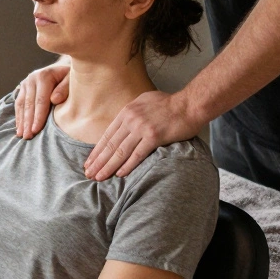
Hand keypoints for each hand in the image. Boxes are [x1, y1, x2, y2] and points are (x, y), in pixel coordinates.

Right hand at [15, 62, 71, 138]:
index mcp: (44, 76)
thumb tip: (54, 100)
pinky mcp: (23, 88)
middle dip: (28, 122)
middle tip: (27, 137)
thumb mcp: (72, 79)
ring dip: (21, 121)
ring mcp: (26, 82)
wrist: (65, 67)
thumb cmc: (71, 76)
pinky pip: (19, 104)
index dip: (38, 117)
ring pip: (22, 105)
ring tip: (22, 135)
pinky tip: (19, 128)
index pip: (40, 101)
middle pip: (29, 104)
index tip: (36, 130)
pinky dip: (19, 116)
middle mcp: (32, 78)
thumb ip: (65, 88)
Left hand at [84, 91, 204, 180]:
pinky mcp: (154, 137)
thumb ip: (132, 113)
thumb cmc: (170, 104)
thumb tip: (123, 124)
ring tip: (99, 177)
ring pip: (120, 151)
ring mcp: (142, 128)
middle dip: (98, 161)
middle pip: (111, 145)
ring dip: (108, 166)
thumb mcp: (144, 102)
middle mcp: (131, 119)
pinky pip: (137, 154)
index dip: (97, 150)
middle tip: (89, 174)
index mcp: (127, 111)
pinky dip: (127, 165)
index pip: (107, 135)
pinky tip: (119, 174)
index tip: (89, 162)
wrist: (190, 104)